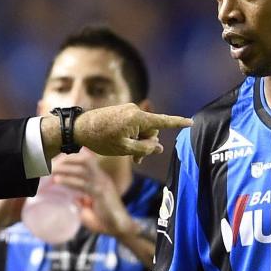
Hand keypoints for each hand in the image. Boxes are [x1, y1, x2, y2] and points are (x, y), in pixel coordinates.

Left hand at [51, 154, 131, 237]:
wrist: (120, 228)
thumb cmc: (104, 219)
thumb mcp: (88, 206)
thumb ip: (80, 199)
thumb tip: (69, 197)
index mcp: (99, 177)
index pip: (85, 158)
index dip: (69, 157)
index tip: (53, 161)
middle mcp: (101, 176)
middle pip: (84, 157)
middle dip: (65, 158)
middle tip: (49, 165)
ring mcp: (102, 183)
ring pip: (82, 166)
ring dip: (64, 166)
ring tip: (49, 170)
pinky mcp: (100, 192)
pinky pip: (83, 183)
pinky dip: (68, 180)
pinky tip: (57, 180)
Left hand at [71, 104, 191, 159]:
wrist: (79, 127)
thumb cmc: (101, 139)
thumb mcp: (124, 149)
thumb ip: (144, 149)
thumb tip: (158, 147)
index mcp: (137, 118)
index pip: (163, 121)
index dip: (178, 123)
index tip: (191, 123)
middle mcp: (135, 110)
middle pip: (152, 130)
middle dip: (147, 144)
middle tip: (135, 160)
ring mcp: (128, 110)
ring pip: (142, 129)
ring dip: (138, 141)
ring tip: (126, 153)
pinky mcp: (123, 111)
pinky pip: (134, 125)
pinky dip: (132, 135)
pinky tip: (122, 144)